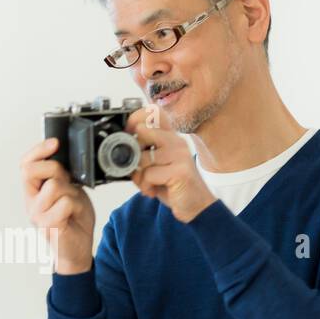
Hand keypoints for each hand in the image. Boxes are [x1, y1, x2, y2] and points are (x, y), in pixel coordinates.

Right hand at [21, 137, 95, 273]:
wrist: (77, 250)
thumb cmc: (73, 220)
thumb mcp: (69, 190)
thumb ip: (62, 176)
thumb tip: (64, 156)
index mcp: (34, 192)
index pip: (25, 165)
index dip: (38, 150)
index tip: (55, 143)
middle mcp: (31, 202)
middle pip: (32, 170)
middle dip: (55, 170)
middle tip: (68, 183)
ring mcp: (37, 215)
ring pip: (54, 186)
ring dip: (72, 192)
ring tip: (74, 204)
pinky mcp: (48, 225)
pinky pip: (65, 203)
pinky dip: (76, 206)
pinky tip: (75, 215)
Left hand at [125, 108, 215, 222]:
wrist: (196, 206)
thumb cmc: (173, 185)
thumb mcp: (157, 165)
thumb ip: (144, 153)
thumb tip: (123, 147)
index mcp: (171, 137)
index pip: (154, 112)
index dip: (135, 119)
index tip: (128, 134)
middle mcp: (176, 142)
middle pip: (143, 131)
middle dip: (133, 153)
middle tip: (139, 168)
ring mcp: (179, 155)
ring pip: (143, 157)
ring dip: (139, 176)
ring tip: (148, 184)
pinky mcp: (180, 171)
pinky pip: (149, 174)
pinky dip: (145, 186)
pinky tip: (153, 191)